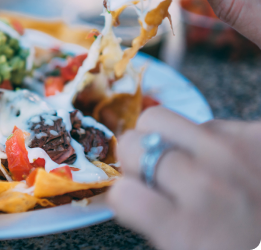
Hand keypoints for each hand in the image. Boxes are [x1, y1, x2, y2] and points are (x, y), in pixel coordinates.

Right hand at [107, 107, 260, 249]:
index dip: (126, 198)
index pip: (120, 192)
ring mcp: (234, 153)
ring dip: (170, 142)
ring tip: (197, 167)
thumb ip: (157, 223)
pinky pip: (213, 123)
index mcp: (186, 230)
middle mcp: (206, 185)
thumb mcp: (189, 249)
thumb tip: (130, 190)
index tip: (139, 203)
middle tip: (158, 176)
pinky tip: (236, 166)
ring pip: (163, 120)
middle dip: (137, 158)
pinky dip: (215, 141)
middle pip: (133, 142)